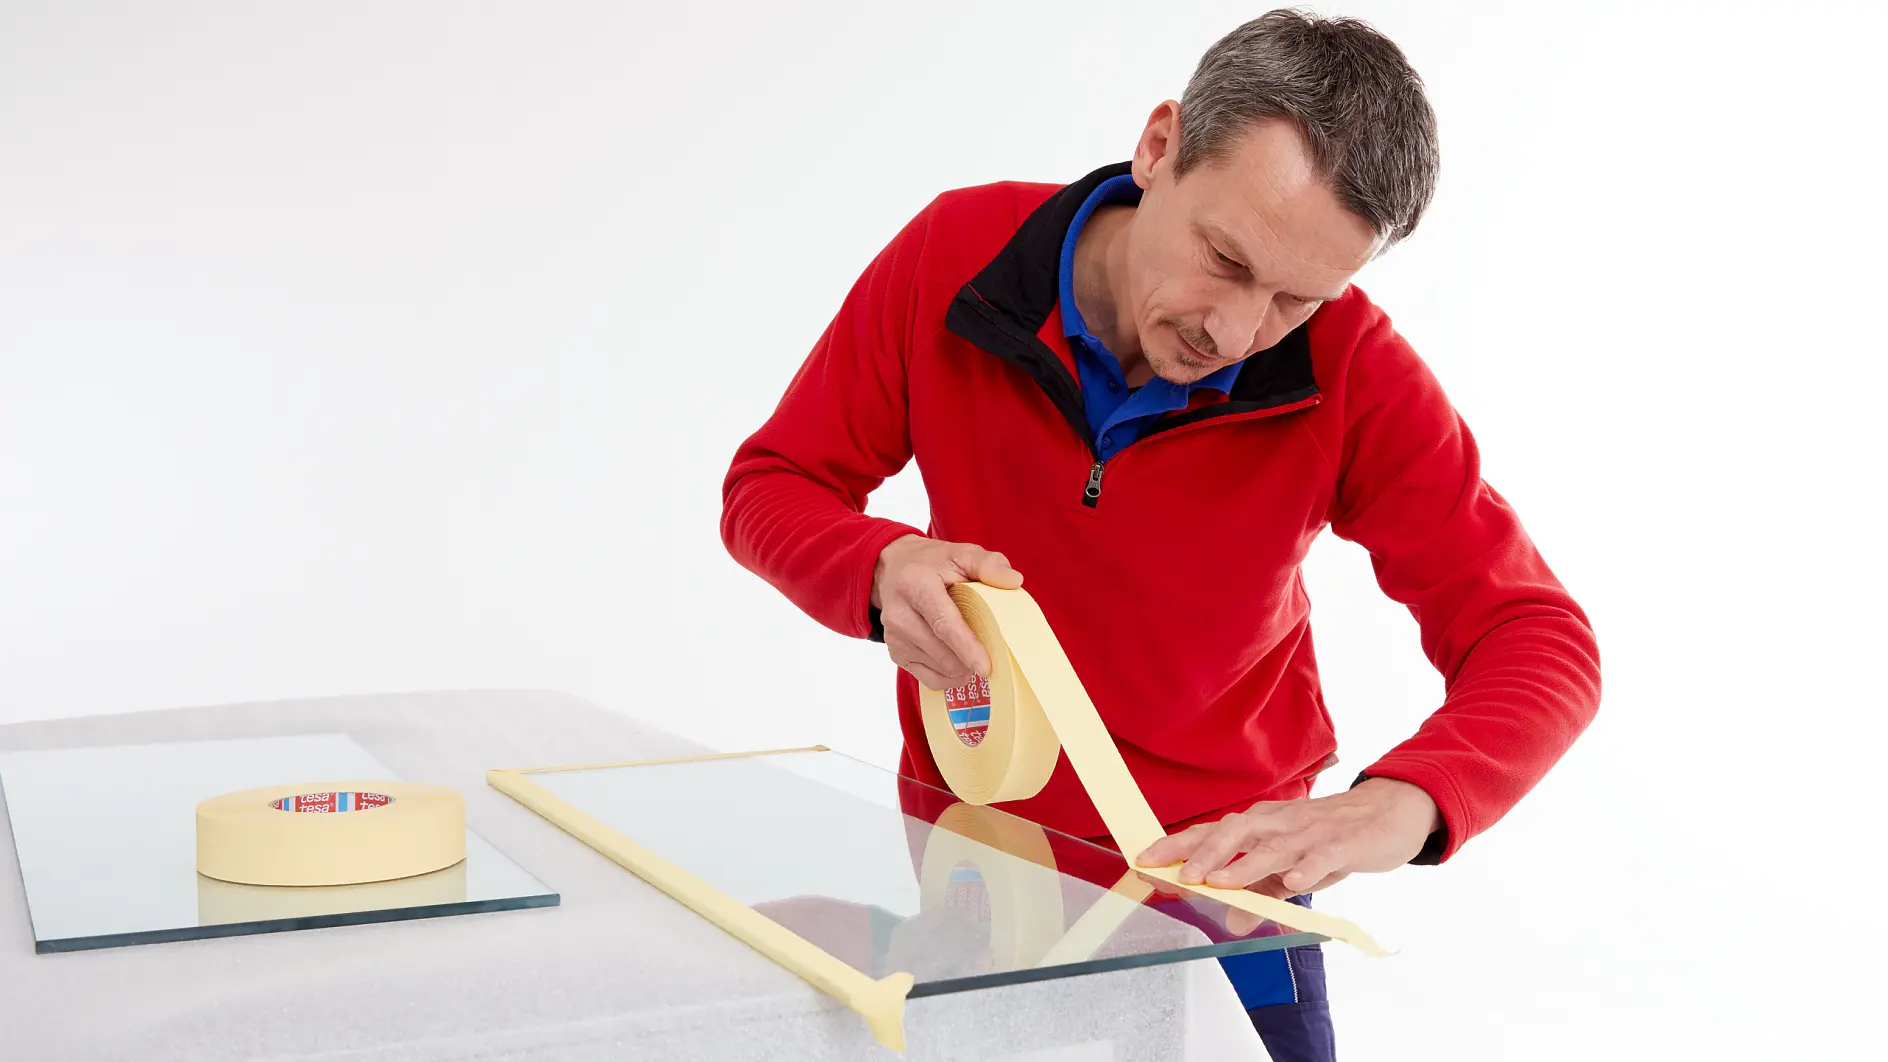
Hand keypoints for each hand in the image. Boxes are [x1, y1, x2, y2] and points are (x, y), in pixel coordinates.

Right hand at [870, 534, 1022, 689]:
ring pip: (940, 669)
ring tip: (972, 651)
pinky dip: (950, 676)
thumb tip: (1014, 581)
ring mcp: (894, 637)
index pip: (943, 623)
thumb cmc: (932, 564)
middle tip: (991, 652)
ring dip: (962, 667)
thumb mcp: (961, 553)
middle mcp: (899, 613)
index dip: (966, 647)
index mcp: (915, 584)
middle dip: (971, 660)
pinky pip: (930, 679)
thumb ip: (989, 564)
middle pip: (943, 653)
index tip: (986, 667)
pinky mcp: (895, 653)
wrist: (893, 571)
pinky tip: (959, 661)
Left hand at [1134, 778, 1441, 897]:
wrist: (1387, 814)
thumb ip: (1260, 893)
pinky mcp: (1342, 844)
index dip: (1178, 845)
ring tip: (1220, 882)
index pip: (1212, 833)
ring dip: (1245, 864)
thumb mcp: (1291, 870)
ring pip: (1273, 846)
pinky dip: (1306, 869)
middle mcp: (1279, 824)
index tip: (1145, 859)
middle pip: (1235, 832)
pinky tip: (1293, 883)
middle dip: (1205, 854)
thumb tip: (1231, 920)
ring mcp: (1310, 832)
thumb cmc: (1330, 839)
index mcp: (1260, 826)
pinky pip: (1321, 857)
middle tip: (1180, 876)